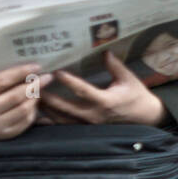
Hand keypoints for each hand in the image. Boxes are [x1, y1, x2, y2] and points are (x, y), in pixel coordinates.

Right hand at [0, 63, 51, 138]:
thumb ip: (1, 78)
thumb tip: (29, 69)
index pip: (3, 81)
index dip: (22, 72)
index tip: (37, 67)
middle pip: (16, 96)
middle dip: (34, 85)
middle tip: (47, 78)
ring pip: (23, 109)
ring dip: (35, 98)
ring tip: (40, 90)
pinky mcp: (4, 135)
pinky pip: (25, 122)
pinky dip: (33, 111)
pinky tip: (34, 103)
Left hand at [38, 52, 167, 125]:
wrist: (145, 117)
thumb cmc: (137, 95)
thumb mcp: (128, 78)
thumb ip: (114, 65)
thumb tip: (103, 50)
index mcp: (105, 101)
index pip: (82, 91)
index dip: (68, 81)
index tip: (55, 72)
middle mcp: (94, 115)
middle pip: (65, 108)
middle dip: (48, 98)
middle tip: (33, 87)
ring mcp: (90, 124)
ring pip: (62, 120)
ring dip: (46, 110)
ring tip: (32, 99)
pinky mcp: (87, 128)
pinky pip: (66, 126)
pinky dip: (51, 121)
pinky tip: (39, 115)